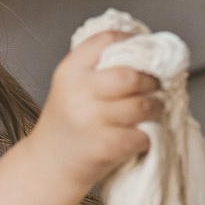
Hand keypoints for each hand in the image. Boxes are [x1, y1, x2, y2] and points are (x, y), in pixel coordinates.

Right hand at [0, 34, 159, 204]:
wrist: (48, 164)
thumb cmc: (69, 122)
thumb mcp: (72, 86)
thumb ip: (98, 68)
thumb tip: (146, 51)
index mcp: (70, 70)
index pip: (106, 41)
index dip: (132, 42)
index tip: (145, 51)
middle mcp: (77, 92)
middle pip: (130, 75)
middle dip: (150, 81)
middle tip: (155, 86)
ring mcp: (89, 120)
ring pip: (141, 105)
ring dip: (155, 108)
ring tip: (153, 110)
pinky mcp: (102, 146)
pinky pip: (140, 135)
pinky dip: (146, 137)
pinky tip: (140, 136)